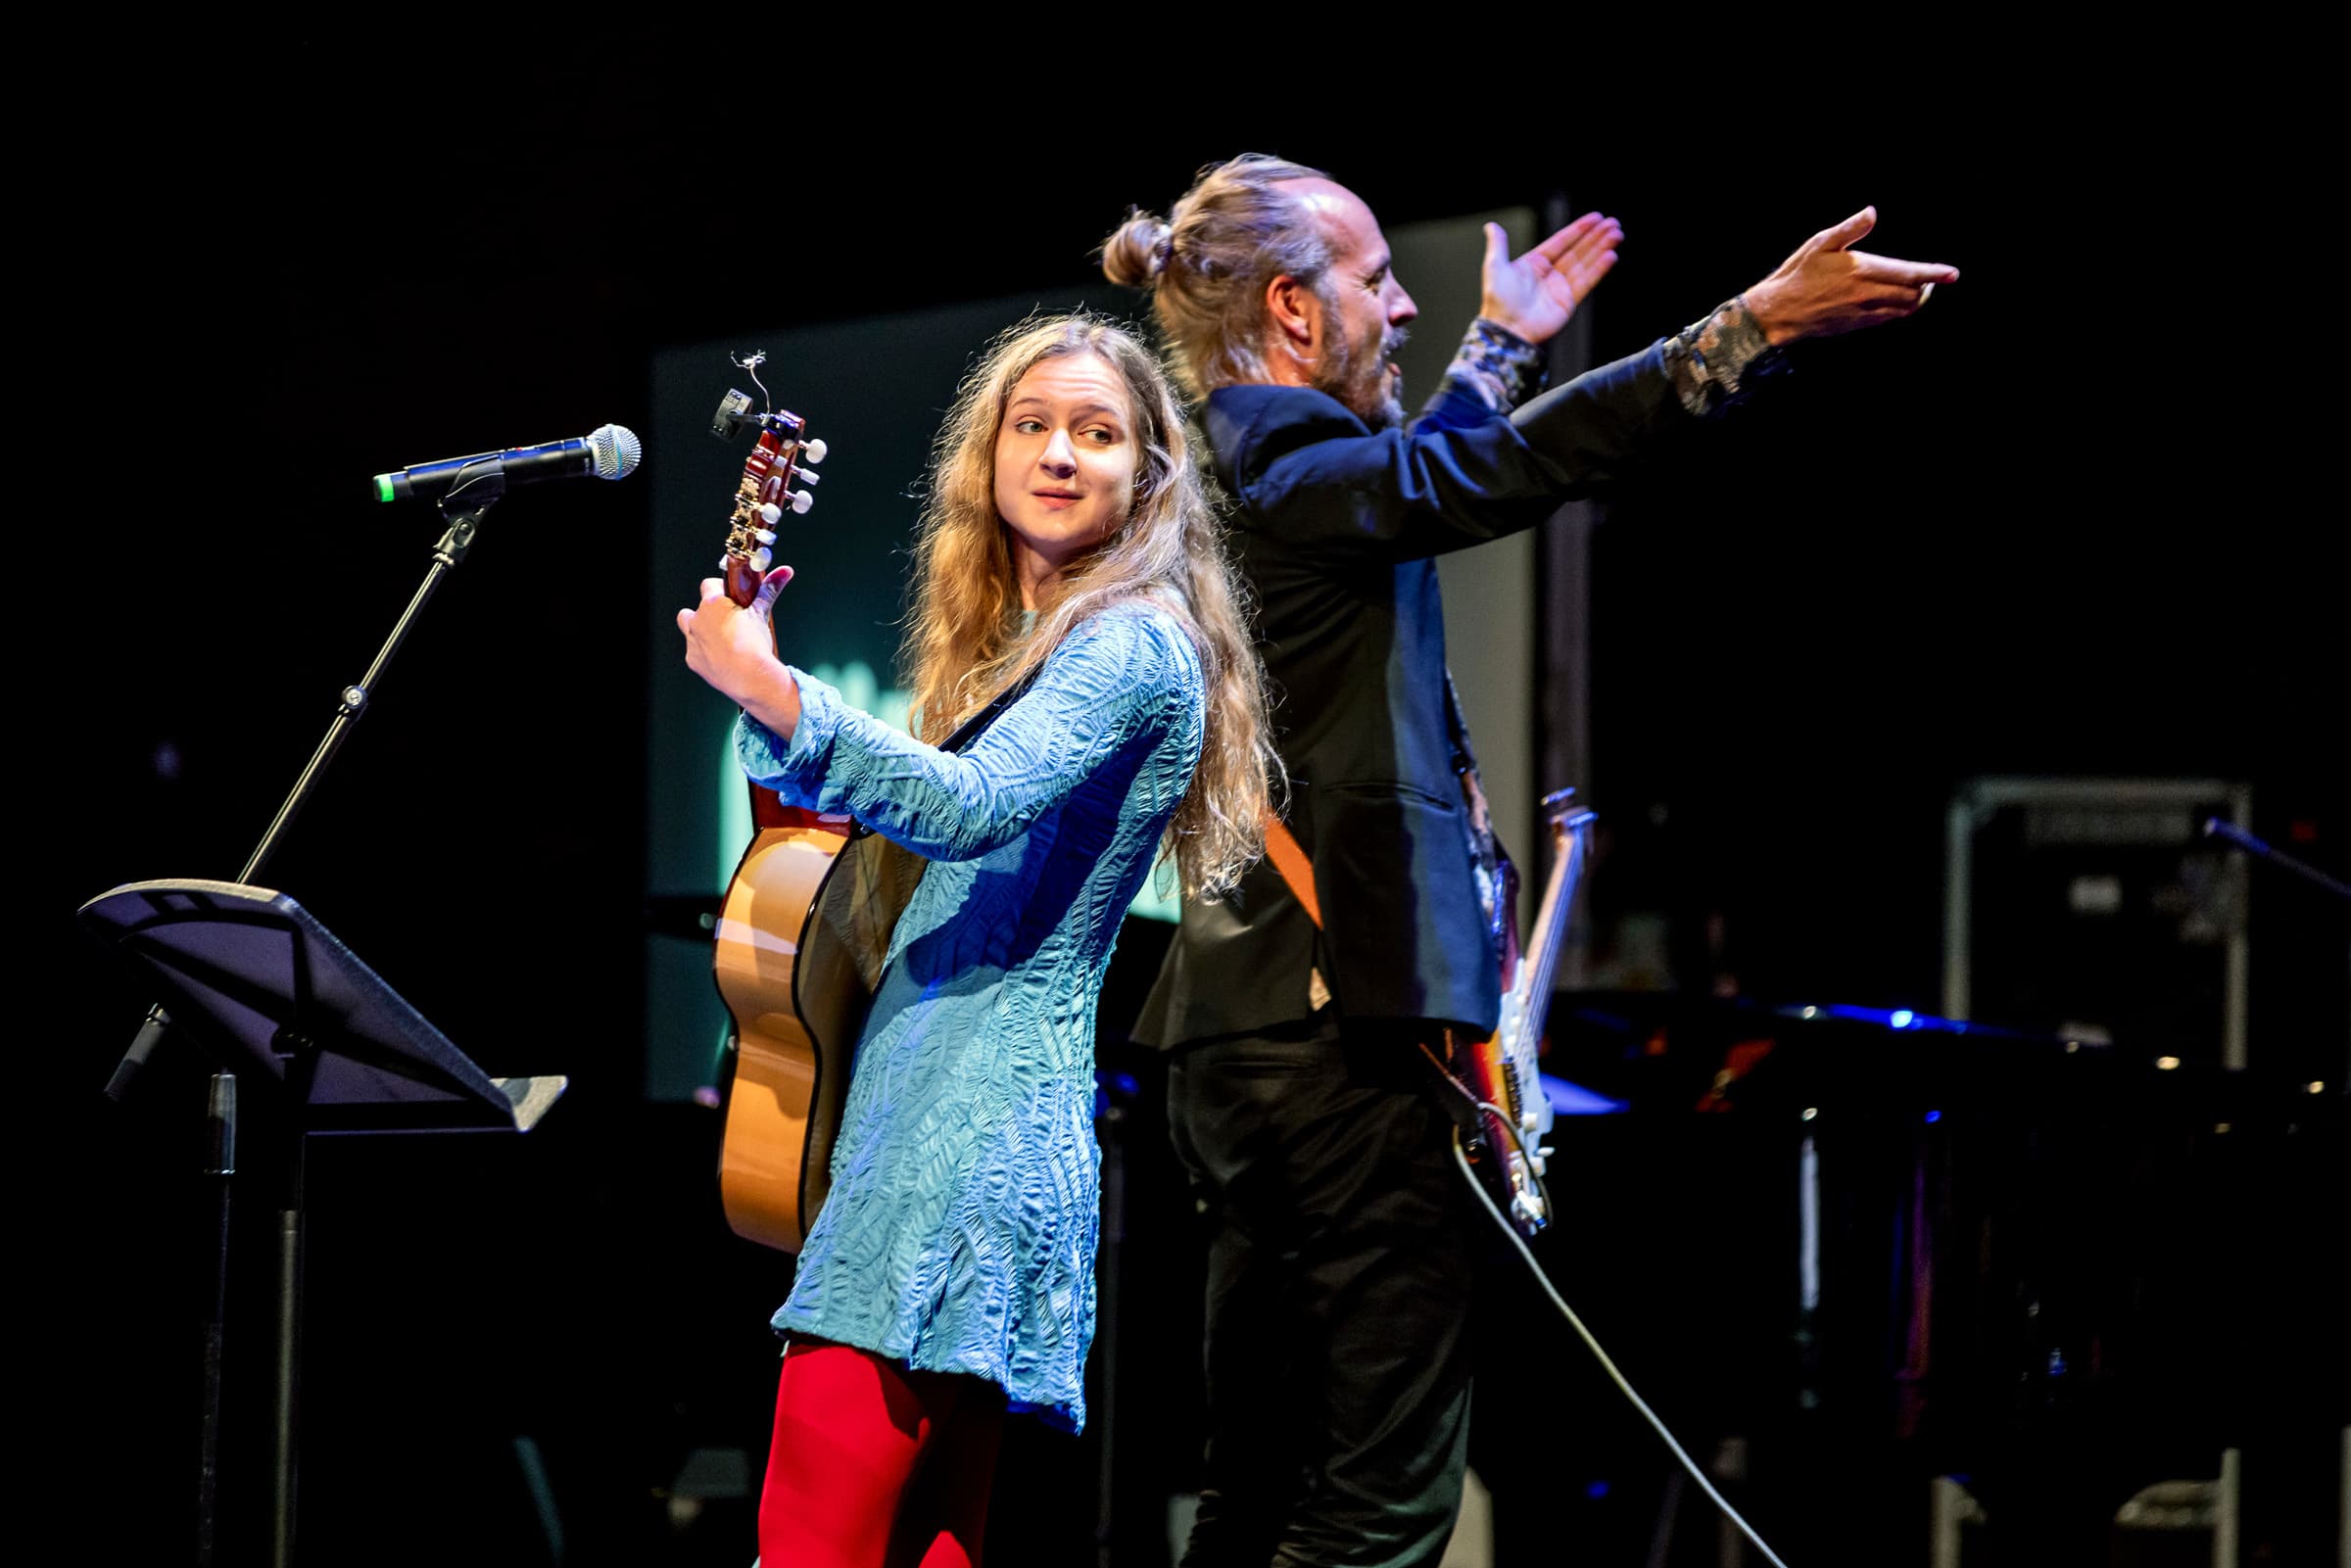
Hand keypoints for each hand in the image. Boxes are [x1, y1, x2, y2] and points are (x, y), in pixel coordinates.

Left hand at [677, 564, 801, 735]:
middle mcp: (697, 620)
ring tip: (720, 639)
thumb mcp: (762, 613)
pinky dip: (704, 653)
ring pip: (688, 629)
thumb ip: (770, 589)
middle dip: (706, 613)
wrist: (749, 677)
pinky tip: (720, 658)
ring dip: (699, 630)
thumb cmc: (754, 644)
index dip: (719, 589)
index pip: (708, 585)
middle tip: (726, 621)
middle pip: (694, 609)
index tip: (730, 598)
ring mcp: (692, 640)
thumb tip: (785, 571)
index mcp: (712, 604)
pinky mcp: (692, 660)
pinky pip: (694, 652)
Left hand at [1477, 212, 1622, 345]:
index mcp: (1534, 264)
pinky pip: (1586, 282)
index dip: (1579, 229)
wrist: (1506, 330)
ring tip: (1617, 235)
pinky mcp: (1568, 302)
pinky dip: (1599, 269)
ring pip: (1585, 263)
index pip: (1561, 241)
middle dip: (1596, 237)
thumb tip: (1491, 226)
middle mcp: (1549, 274)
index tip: (1596, 218)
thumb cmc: (1497, 301)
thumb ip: (1498, 245)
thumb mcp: (1495, 267)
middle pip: (1578, 250)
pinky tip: (1610, 256)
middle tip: (1613, 223)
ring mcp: (1560, 288)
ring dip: (1602, 249)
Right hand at [1741, 208, 1957, 345]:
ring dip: (1915, 300)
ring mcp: (1863, 312)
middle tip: (1931, 278)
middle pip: (1912, 294)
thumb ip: (1850, 228)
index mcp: (1862, 270)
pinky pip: (1888, 319)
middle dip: (1926, 286)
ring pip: (1902, 309)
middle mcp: (1867, 294)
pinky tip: (1897, 302)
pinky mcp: (1857, 324)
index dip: (1933, 274)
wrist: (1780, 311)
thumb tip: (1872, 212)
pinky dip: (1899, 310)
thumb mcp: (1821, 243)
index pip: (1908, 273)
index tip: (1952, 274)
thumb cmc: (1799, 273)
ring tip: (1919, 290)